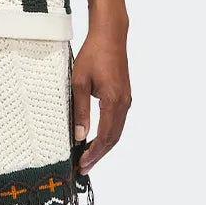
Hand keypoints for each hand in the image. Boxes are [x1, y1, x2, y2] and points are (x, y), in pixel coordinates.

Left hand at [71, 29, 131, 174]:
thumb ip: (80, 111)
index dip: (94, 153)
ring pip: (116, 131)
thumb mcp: (79, 83)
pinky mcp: (124, 96)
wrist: (110, 36)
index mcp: (114, 102)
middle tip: (83, 168)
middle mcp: (124, 103)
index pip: (105, 136)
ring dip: (103, 146)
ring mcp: (126, 100)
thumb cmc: (93, 55)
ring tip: (88, 158)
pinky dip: (107, 134)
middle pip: (113, 138)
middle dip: (98, 155)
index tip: (81, 165)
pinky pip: (117, 122)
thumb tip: (79, 136)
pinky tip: (96, 139)